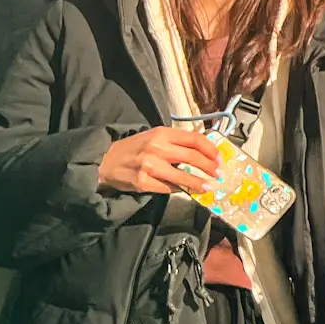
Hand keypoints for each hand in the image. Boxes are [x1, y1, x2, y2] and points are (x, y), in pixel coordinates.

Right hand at [96, 126, 220, 194]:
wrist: (105, 161)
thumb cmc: (134, 148)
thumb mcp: (154, 137)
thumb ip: (175, 142)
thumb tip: (203, 152)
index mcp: (162, 133)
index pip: (194, 139)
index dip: (210, 149)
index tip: (219, 158)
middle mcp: (157, 148)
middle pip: (192, 157)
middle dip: (209, 167)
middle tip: (218, 174)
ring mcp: (150, 166)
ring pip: (183, 176)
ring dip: (199, 183)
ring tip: (209, 187)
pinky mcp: (143, 183)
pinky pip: (168, 188)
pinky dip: (179, 190)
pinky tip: (185, 190)